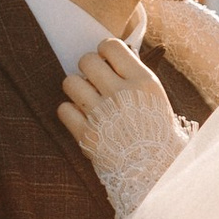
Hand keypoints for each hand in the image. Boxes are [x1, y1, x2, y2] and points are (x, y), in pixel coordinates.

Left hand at [60, 38, 182, 214]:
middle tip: (94, 82)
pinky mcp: (87, 135)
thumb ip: (133, 76)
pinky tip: (82, 119)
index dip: (104, 51)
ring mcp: (102, 114)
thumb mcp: (155, 98)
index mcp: (142, 81)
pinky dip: (70, 114)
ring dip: (76, 90)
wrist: (154, 171)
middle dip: (87, 69)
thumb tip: (110, 56)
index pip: (110, 46)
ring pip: (70, 82)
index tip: (106, 62)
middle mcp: (121, 94)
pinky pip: (63, 109)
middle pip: (86, 61)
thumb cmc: (155, 132)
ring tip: (86, 100)